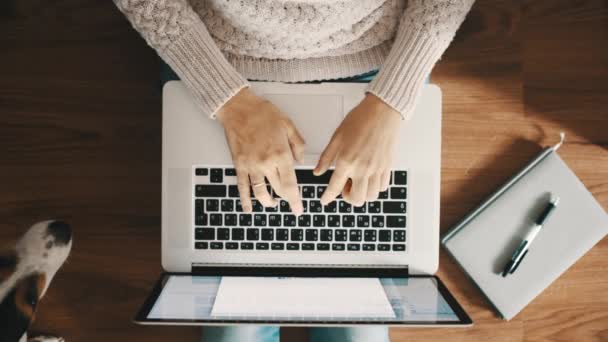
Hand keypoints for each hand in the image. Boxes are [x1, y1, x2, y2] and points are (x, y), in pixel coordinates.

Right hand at [217, 88, 304, 214]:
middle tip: (290, 203)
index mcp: (281, 154)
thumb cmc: (262, 113)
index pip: (290, 184)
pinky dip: (245, 200)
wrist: (239, 108)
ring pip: (260, 192)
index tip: (298, 209)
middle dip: (285, 199)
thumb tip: (301, 160)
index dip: (295, 200)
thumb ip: (298, 144)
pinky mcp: (239, 164)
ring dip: (267, 202)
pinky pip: (242, 186)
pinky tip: (248, 208)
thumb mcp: (288, 124)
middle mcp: (266, 163)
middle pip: (277, 190)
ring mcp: (251, 166)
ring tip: (272, 204)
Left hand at [314, 94, 401, 205]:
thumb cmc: (360, 120)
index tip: (325, 200)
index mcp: (346, 162)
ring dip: (362, 194)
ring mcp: (376, 169)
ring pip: (371, 196)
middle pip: (356, 199)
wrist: (382, 112)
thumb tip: (318, 172)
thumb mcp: (336, 138)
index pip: (334, 188)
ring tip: (357, 182)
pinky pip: (382, 187)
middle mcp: (362, 169)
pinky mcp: (387, 167)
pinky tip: (369, 178)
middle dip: (347, 198)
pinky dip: (375, 187)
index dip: (327, 197)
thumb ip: (326, 158)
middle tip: (344, 187)